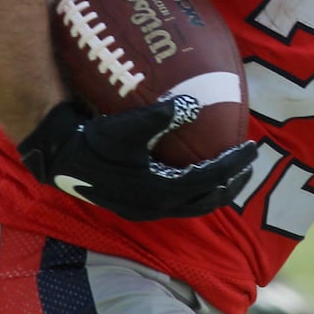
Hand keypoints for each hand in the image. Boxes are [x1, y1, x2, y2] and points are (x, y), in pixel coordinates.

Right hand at [18, 100, 257, 220]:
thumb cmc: (95, 141)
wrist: (61, 158)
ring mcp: (146, 210)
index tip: (251, 148)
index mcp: (158, 191)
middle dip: (232, 184)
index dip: (232, 164)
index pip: (208, 179)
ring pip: (194, 206)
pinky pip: (179, 204)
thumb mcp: (128, 126)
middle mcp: (156, 207)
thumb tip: (191, 103)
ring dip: (216, 191)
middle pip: (207, 201)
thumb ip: (160, 116)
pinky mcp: (138, 207)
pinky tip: (198, 175)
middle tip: (249, 165)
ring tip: (231, 174)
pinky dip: (197, 192)